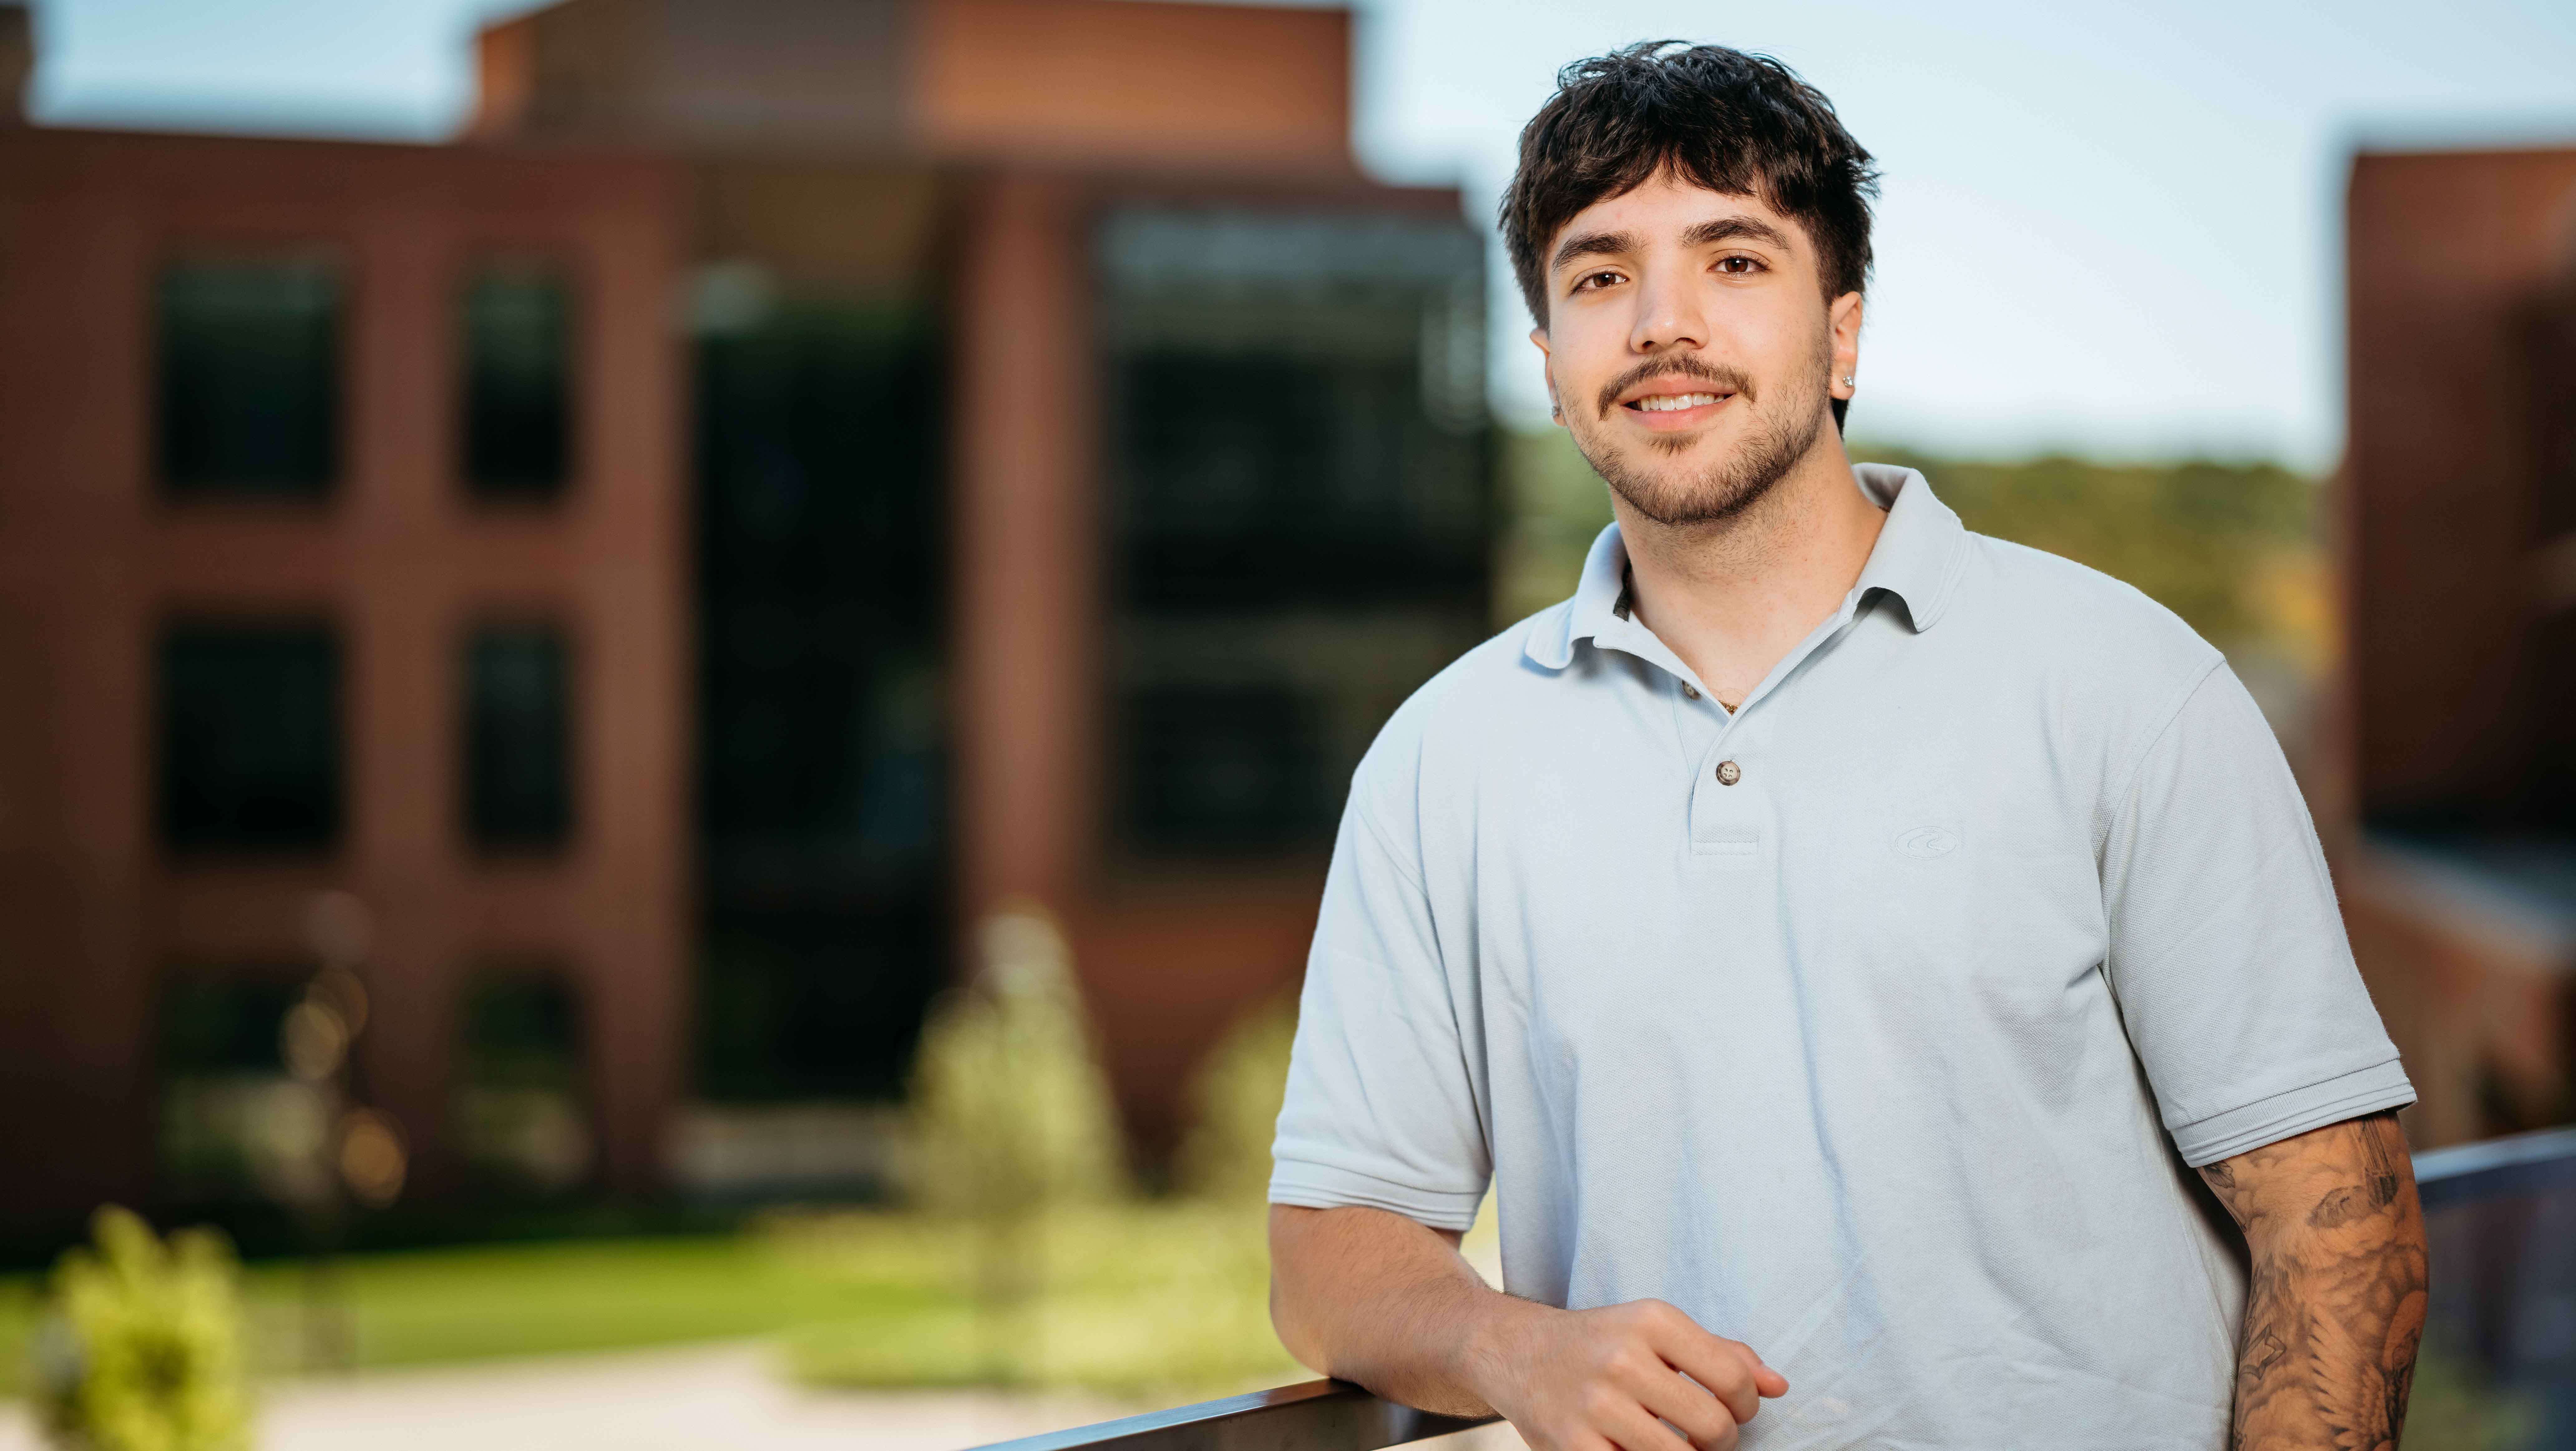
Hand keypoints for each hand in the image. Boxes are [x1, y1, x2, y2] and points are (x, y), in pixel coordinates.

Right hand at [1462, 1298, 1787, 1450]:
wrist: (1513, 1350)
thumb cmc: (1601, 1343)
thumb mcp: (1657, 1330)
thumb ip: (1722, 1354)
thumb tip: (1779, 1386)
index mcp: (1652, 1320)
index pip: (1734, 1381)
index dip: (1744, 1407)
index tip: (1728, 1409)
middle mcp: (1623, 1358)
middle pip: (1713, 1427)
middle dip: (1719, 1441)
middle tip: (1702, 1436)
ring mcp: (1594, 1404)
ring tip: (1673, 1447)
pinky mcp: (1570, 1445)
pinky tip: (1636, 1450)